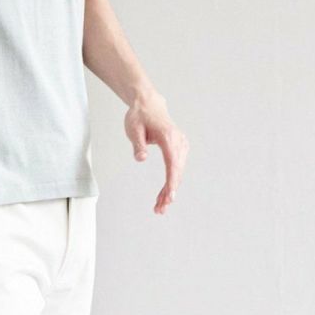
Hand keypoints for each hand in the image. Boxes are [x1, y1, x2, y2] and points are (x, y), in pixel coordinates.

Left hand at [125, 92, 188, 214]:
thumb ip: (138, 145)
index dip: (171, 181)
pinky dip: (171, 182)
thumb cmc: (139, 116)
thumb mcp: (133, 129)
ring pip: (178, 172)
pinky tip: (164, 195)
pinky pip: (177, 168)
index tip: (170, 196)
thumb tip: (141, 158)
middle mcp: (178, 141)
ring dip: (170, 190)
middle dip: (169, 192)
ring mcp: (181, 144)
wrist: (148, 104)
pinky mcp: (180, 148)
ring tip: (159, 207)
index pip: (172, 162)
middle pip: (177, 171)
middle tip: (160, 209)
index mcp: (168, 136)